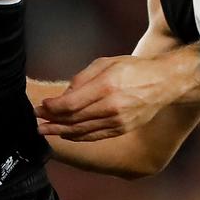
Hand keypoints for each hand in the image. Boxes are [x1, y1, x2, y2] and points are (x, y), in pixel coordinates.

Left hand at [35, 55, 174, 141]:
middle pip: (73, 119)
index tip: (40, 106)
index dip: (51, 108)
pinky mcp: (122, 129)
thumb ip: (82, 78)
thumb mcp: (105, 63)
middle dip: (51, 120)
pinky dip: (77, 136)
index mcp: (105, 86)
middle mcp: (111, 107)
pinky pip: (94, 136)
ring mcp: (118, 121)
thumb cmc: (132, 69)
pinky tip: (65, 134)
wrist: (163, 83)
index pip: (70, 104)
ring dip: (59, 132)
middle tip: (36, 120)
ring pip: (82, 131)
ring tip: (44, 131)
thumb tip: (64, 95)